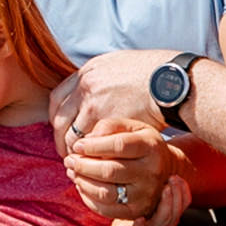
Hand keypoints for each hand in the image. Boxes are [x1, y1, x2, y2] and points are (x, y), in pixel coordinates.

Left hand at [49, 49, 174, 152]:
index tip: (61, 129)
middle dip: (59, 138)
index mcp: (86, 73)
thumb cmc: (149, 73)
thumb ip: (98, 75)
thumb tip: (90, 84)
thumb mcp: (116, 63)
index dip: (57, 118)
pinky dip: (89, 155)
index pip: (57, 99)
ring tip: (78, 161)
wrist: (168, 80)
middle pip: (59, 119)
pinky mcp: (109, 122)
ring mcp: (94, 105)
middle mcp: (85, 87)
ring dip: (72, 150)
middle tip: (66, 150)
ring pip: (71, 134)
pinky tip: (93, 162)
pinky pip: (89, 144)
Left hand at [64, 121, 184, 222]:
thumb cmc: (141, 144)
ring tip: (72, 172)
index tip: (77, 145)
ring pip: (106, 193)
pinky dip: (88, 198)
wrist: (165, 170)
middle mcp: (151, 172)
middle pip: (110, 171)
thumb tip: (88, 139)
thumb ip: (109, 126)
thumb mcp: (131, 127)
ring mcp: (145, 195)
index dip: (93, 146)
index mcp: (150, 146)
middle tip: (69, 160)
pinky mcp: (137, 211)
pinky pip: (106, 210)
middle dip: (83, 165)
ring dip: (83, 182)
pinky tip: (82, 185)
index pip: (119, 145)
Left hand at [110, 174, 190, 225]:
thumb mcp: (152, 199)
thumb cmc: (138, 213)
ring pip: (165, 219)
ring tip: (164, 189)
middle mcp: (166, 223)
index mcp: (170, 213)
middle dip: (177, 192)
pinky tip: (139, 219)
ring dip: (166, 204)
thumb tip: (155, 156)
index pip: (184, 201)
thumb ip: (156, 184)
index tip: (178, 176)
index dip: (184, 189)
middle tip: (172, 178)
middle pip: (177, 208)